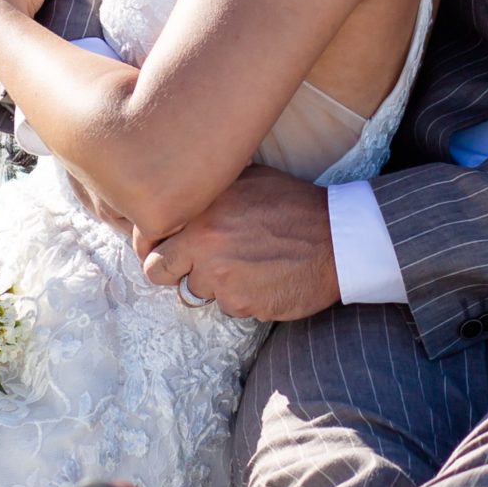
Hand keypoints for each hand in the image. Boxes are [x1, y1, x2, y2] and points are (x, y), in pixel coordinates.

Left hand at [141, 166, 340, 322]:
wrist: (339, 239)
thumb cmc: (295, 205)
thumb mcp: (249, 179)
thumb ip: (209, 191)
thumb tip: (177, 194)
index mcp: (202, 211)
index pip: (148, 241)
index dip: (155, 247)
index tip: (165, 249)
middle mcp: (205, 244)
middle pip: (159, 273)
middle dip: (174, 271)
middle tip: (198, 264)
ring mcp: (222, 278)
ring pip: (197, 291)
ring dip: (214, 284)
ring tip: (247, 265)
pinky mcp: (243, 303)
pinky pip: (228, 307)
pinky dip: (242, 297)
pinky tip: (264, 279)